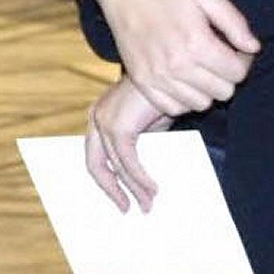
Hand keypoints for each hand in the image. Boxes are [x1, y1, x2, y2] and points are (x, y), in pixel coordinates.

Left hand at [86, 75, 172, 212]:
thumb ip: (144, 141)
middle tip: (128, 209)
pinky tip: (153, 189)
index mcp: (101, 115)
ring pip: (115, 167)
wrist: (177, 63)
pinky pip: (127, 162)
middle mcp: (97, 117)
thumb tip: (143, 177)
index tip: (121, 200)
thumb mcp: (154, 119)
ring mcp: (105, 121)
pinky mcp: (118, 125)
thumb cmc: (169, 88)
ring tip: (149, 204)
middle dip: (113, 191)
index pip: (96, 157)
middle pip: (96, 166)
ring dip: (134, 189)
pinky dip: (140, 179)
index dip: (107, 182)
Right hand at [93, 0, 260, 116]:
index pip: (237, 73)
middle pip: (222, 92)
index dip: (244, 61)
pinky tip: (185, 78)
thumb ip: (235, 23)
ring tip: (203, 67)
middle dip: (228, 76)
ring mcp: (156, 77)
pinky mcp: (141, 82)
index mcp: (197, 43)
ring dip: (207, 89)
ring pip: (200, 104)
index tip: (237, 49)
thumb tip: (253, 47)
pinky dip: (184, 98)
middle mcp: (177, 66)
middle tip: (221, 57)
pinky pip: (173, 108)